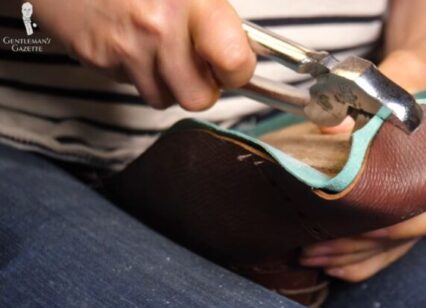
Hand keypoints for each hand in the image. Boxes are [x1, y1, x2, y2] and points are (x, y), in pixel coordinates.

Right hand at [34, 0, 254, 109]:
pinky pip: (131, 85)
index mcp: (190, 0)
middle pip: (198, 97)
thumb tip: (245, 49)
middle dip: (200, 87)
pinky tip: (131, 42)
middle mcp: (160, 25)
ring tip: (159, 49)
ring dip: (167, 82)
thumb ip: (215, 16)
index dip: (238, 71)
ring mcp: (127, 45)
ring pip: (164, 99)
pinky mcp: (98, 58)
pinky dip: (134, 71)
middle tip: (196, 64)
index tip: (235, 66)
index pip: (235, 61)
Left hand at [300, 50, 425, 282]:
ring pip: (404, 243)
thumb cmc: (422, 74)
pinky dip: (369, 256)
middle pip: (412, 232)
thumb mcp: (397, 76)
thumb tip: (330, 128)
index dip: (389, 223)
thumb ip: (366, 98)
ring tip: (314, 258)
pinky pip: (401, 244)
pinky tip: (336, 264)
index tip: (346, 228)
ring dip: (359, 256)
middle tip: (314, 251)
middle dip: (361, 247)